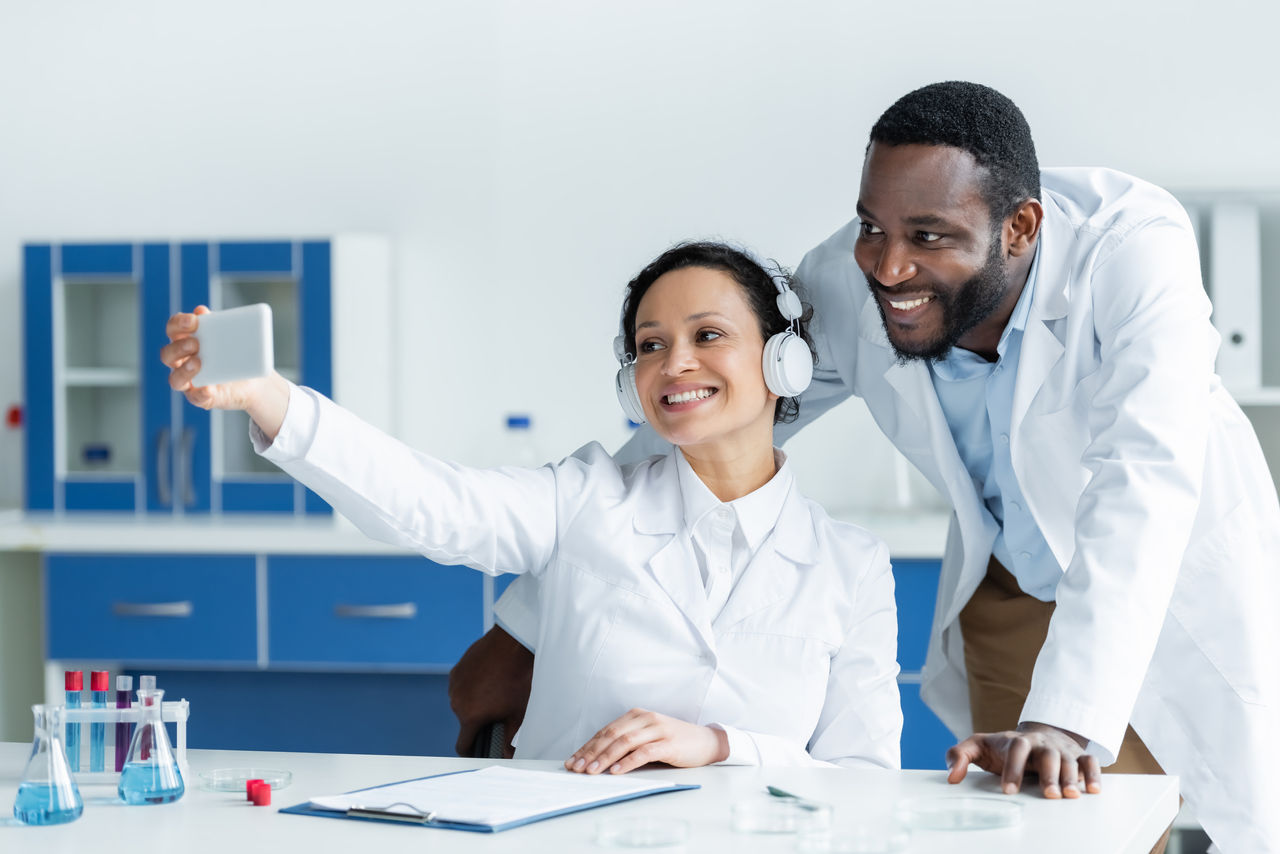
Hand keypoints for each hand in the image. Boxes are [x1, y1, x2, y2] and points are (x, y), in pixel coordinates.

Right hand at [161, 306, 288, 437]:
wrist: (254, 381)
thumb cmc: (235, 355)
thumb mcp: (228, 338)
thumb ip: (216, 324)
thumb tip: (201, 310)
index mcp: (185, 342)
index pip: (173, 330)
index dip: (178, 324)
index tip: (193, 321)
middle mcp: (181, 363)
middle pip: (167, 354)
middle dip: (178, 347)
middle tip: (195, 343)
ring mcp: (189, 382)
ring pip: (175, 379)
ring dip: (184, 370)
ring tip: (198, 363)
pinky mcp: (201, 398)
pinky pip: (196, 397)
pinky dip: (200, 393)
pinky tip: (209, 388)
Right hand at [448, 626, 533, 757]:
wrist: (514, 643)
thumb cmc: (519, 678)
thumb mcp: (518, 713)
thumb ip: (508, 739)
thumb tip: (506, 755)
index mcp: (469, 716)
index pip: (462, 746)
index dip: (473, 752)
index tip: (481, 751)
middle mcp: (456, 701)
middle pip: (465, 723)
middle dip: (480, 723)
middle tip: (500, 714)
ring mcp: (455, 683)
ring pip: (463, 703)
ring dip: (475, 704)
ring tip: (497, 693)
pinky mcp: (457, 669)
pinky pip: (462, 686)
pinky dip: (473, 688)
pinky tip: (491, 680)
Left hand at [565, 709, 728, 774]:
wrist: (706, 741)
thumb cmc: (673, 742)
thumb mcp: (647, 738)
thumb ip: (626, 744)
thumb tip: (596, 760)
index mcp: (636, 715)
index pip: (605, 731)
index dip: (587, 746)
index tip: (572, 761)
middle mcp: (645, 718)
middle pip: (611, 735)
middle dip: (591, 753)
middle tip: (576, 768)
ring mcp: (658, 729)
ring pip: (625, 742)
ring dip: (605, 758)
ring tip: (592, 771)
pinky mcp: (669, 743)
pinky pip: (644, 752)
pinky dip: (628, 761)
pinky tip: (616, 770)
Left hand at [945, 722, 1101, 798]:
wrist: (1036, 735)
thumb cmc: (1003, 747)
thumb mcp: (978, 746)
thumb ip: (959, 755)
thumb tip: (951, 776)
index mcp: (1017, 741)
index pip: (1016, 749)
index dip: (1012, 768)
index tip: (1008, 790)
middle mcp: (1042, 743)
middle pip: (1047, 754)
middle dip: (1049, 774)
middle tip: (1049, 795)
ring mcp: (1061, 749)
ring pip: (1070, 760)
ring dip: (1071, 777)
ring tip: (1070, 795)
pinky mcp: (1078, 756)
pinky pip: (1090, 762)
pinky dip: (1094, 774)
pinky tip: (1094, 790)